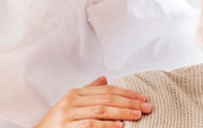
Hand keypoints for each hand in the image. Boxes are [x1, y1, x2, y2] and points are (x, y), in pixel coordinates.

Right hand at [33, 76, 153, 127]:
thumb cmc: (56, 123)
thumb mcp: (71, 104)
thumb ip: (88, 91)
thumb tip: (105, 79)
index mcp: (75, 93)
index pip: (106, 90)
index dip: (126, 93)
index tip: (142, 97)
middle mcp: (71, 101)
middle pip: (106, 99)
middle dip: (129, 102)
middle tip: (146, 106)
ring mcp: (68, 115)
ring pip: (101, 110)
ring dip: (122, 112)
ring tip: (137, 115)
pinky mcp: (67, 127)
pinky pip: (90, 125)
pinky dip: (106, 126)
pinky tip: (119, 126)